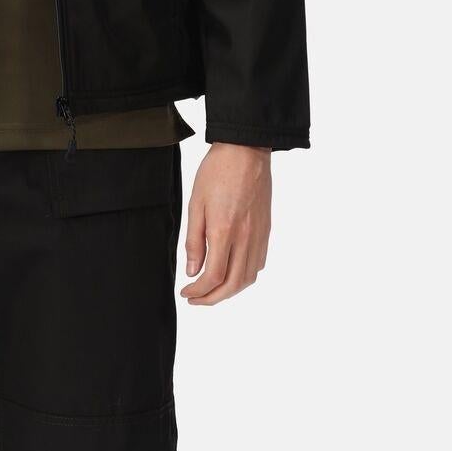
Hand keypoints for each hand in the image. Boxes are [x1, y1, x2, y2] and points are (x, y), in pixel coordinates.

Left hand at [180, 142, 271, 305]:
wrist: (246, 151)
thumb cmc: (217, 172)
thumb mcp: (195, 204)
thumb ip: (194, 241)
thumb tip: (193, 270)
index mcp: (224, 231)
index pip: (213, 276)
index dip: (198, 291)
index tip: (186, 291)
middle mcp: (245, 237)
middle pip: (233, 284)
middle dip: (213, 299)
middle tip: (196, 299)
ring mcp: (259, 235)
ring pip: (249, 277)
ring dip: (230, 291)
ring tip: (212, 290)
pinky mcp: (266, 230)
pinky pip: (258, 263)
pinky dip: (245, 276)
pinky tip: (231, 272)